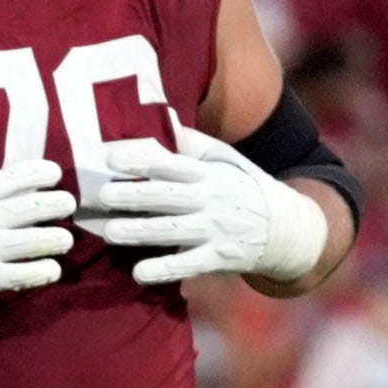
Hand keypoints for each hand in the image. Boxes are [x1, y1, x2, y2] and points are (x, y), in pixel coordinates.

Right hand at [0, 126, 71, 327]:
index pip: (21, 176)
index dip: (46, 173)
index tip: (54, 176)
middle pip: (41, 207)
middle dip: (62, 205)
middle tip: (68, 207)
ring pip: (43, 241)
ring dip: (59, 240)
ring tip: (63, 241)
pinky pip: (29, 274)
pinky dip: (46, 271)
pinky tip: (50, 270)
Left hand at [78, 129, 332, 288]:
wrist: (285, 228)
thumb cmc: (242, 187)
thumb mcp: (224, 159)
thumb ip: (191, 142)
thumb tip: (163, 114)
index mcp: (208, 173)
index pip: (173, 164)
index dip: (143, 160)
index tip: (112, 158)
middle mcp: (210, 200)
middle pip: (168, 197)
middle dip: (135, 196)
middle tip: (103, 195)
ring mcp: (214, 231)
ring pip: (173, 232)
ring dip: (140, 232)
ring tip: (109, 232)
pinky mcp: (217, 259)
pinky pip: (188, 265)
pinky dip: (165, 270)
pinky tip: (139, 273)